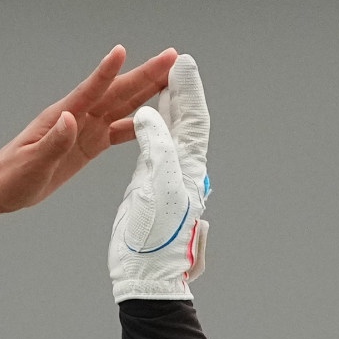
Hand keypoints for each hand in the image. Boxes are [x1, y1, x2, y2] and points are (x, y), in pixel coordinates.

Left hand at [0, 46, 178, 213]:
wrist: (1, 188)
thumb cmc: (11, 176)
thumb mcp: (31, 163)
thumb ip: (53, 142)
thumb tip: (70, 118)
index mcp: (62, 116)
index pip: (90, 90)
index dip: (107, 72)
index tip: (122, 52)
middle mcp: (78, 117)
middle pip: (117, 92)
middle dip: (145, 75)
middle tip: (172, 58)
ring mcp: (85, 129)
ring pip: (123, 106)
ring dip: (148, 92)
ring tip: (173, 79)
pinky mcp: (89, 144)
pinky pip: (119, 131)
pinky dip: (139, 124)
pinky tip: (157, 120)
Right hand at [108, 52, 210, 299]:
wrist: (146, 275)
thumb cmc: (155, 238)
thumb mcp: (158, 187)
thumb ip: (157, 147)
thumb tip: (148, 113)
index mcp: (189, 169)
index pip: (194, 120)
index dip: (189, 91)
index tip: (183, 64)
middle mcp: (182, 170)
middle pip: (186, 123)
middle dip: (181, 92)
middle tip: (175, 63)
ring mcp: (166, 178)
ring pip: (171, 134)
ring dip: (168, 107)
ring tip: (161, 83)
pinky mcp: (148, 187)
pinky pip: (154, 148)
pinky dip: (151, 129)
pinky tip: (144, 121)